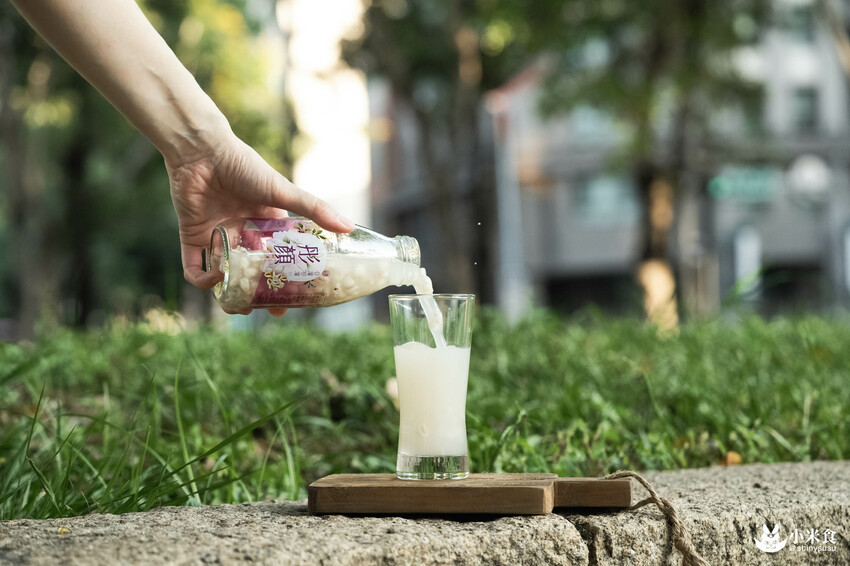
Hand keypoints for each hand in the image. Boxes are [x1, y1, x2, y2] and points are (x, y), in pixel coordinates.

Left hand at [166, 132, 354, 315]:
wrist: (202, 151)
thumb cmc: (245, 168)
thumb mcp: (284, 192)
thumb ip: (316, 210)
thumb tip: (350, 227)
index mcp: (266, 226)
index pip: (277, 260)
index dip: (285, 282)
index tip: (293, 301)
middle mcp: (242, 234)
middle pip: (251, 273)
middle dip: (258, 296)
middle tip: (266, 311)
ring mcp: (217, 237)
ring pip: (224, 276)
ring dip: (229, 295)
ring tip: (239, 307)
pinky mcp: (192, 237)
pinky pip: (194, 267)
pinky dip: (201, 280)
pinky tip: (214, 282)